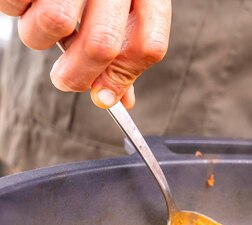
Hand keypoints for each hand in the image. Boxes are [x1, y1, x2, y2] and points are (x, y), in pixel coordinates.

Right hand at [0, 0, 170, 108]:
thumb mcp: (121, 8)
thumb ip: (123, 52)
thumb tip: (114, 99)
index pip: (148, 46)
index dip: (123, 78)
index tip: (103, 97)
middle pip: (103, 44)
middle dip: (79, 76)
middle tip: (66, 80)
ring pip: (53, 23)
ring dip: (41, 38)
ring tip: (43, 20)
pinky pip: (15, 6)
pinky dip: (17, 11)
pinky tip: (29, 1)